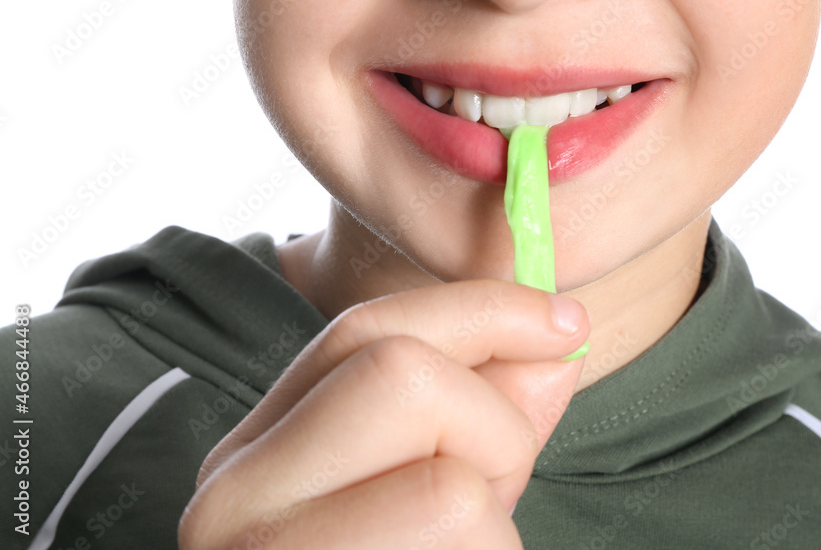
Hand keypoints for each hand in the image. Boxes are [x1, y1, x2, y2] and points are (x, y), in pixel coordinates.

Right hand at [178, 280, 589, 548]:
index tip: (567, 320)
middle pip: (401, 377)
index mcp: (255, 454)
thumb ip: (487, 417)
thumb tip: (555, 342)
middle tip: (488, 497)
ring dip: (492, 533)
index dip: (481, 310)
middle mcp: (234, 505)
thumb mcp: (429, 493)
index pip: (365, 332)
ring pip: (451, 492)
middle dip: (489, 429)